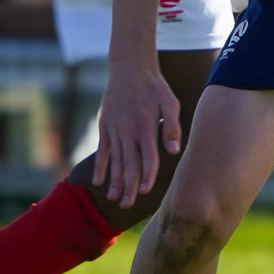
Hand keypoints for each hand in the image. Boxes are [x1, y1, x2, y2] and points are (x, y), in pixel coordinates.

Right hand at [94, 65, 181, 207]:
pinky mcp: (105, 126)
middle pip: (129, 164)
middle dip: (129, 186)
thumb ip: (171, 126)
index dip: (146, 176)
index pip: (147, 157)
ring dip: (115, 180)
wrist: (130, 68)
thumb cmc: (155, 87)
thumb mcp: (170, 102)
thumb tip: (174, 150)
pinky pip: (102, 150)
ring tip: (114, 199)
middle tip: (127, 205)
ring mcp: (114, 129)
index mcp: (145, 127)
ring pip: (115, 160)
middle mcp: (128, 131)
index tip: (144, 192)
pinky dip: (101, 166)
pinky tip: (99, 181)